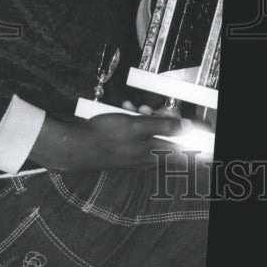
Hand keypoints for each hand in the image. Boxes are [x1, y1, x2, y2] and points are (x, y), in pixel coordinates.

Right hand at [30, 110, 181, 170]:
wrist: (79, 147)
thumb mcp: (136, 126)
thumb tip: (187, 127)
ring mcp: (136, 155)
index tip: (175, 116)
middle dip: (159, 118)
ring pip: (150, 133)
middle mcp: (148, 158)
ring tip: (132, 108)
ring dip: (144, 118)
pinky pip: (137, 134)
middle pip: (165, 137)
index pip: (181, 146)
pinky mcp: (126, 150)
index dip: (182, 129)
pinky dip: (133, 122)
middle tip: (148, 109)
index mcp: (155, 154)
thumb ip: (163, 126)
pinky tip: (124, 112)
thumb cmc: (105, 138)